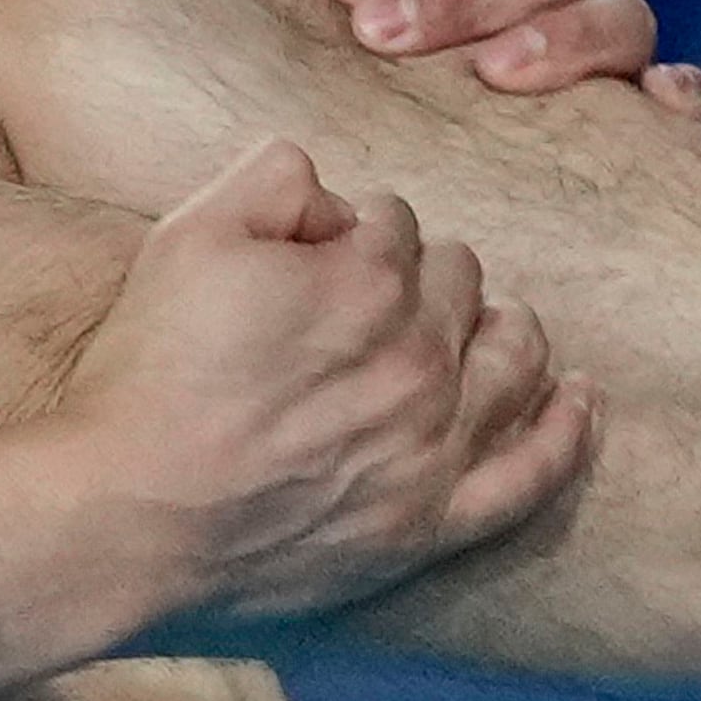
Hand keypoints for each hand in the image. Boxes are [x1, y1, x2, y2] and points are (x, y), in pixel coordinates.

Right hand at [51, 137, 595, 640]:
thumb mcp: (187, 235)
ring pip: (514, 360)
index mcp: (369, 278)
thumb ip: (273, 176)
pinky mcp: (430, 525)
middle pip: (461, 282)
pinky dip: (567, 428)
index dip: (351, 232)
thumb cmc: (144, 378)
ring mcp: (434, 447)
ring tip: (489, 326)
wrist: (120, 519)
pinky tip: (581, 397)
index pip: (395, 222)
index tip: (312, 259)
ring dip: (505, 329)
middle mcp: (421, 358)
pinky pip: (534, 473)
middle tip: (367, 303)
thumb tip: (332, 196)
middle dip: (424, 275)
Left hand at [262, 0, 700, 113]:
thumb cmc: (311, 49)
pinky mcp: (633, 135)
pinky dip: (682, 94)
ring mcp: (596, 59)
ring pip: (620, 18)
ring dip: (563, 36)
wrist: (316, 142)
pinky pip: (683, 105)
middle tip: (381, 32)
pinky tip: (659, 100)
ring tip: (494, 72)